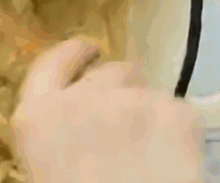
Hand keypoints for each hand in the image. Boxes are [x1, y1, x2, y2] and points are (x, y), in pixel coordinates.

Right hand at [11, 37, 204, 182]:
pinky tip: (175, 161)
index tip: (88, 50)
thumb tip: (75, 125)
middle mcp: (83, 97)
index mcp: (37, 117)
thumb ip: (57, 134)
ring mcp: (134, 102)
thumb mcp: (45, 169)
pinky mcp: (178, 114)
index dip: (73, 54)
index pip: (51, 63)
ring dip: (150, 112)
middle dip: (121, 89)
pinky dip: (181, 133)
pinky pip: (182, 112)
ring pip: (149, 92)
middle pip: (110, 72)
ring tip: (151, 152)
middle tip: (126, 123)